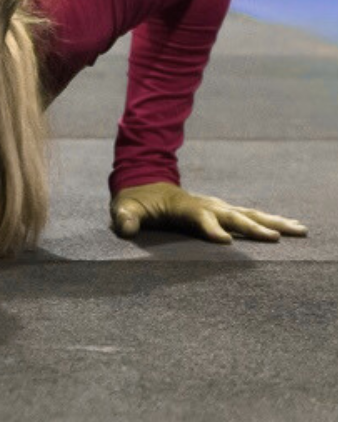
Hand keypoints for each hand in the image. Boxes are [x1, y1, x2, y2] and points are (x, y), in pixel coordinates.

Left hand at [110, 181, 307, 243]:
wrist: (144, 180)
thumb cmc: (134, 200)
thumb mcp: (124, 208)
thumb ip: (125, 218)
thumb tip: (124, 228)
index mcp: (183, 206)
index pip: (200, 217)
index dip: (211, 228)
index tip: (227, 241)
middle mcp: (205, 204)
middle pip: (233, 216)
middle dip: (254, 227)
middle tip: (276, 238)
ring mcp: (215, 206)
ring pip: (247, 214)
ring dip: (271, 221)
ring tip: (298, 229)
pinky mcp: (220, 211)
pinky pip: (247, 216)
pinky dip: (268, 221)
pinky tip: (286, 228)